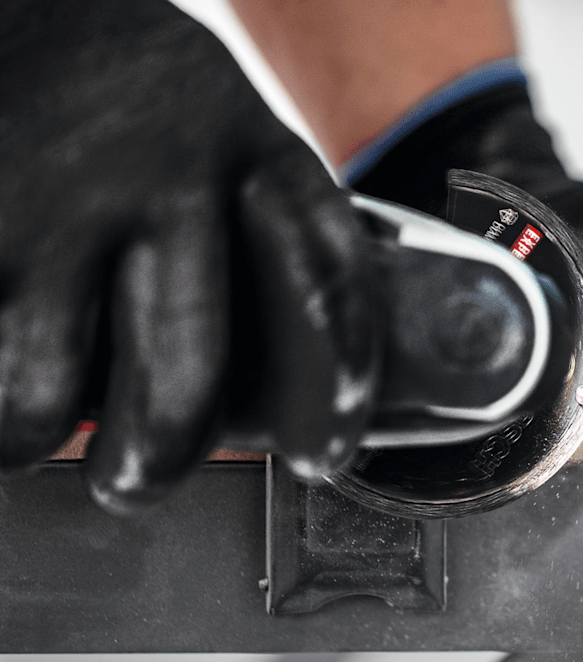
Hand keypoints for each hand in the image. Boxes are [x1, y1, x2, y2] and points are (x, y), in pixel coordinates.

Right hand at [1, 0, 380, 510]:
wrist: (5, 3)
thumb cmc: (112, 86)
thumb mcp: (208, 115)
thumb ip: (244, 220)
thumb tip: (273, 358)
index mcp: (249, 147)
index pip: (328, 275)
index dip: (336, 379)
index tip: (326, 451)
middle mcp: (162, 178)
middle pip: (182, 383)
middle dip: (156, 463)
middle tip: (135, 478)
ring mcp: (50, 206)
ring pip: (42, 402)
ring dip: (29, 435)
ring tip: (25, 414)